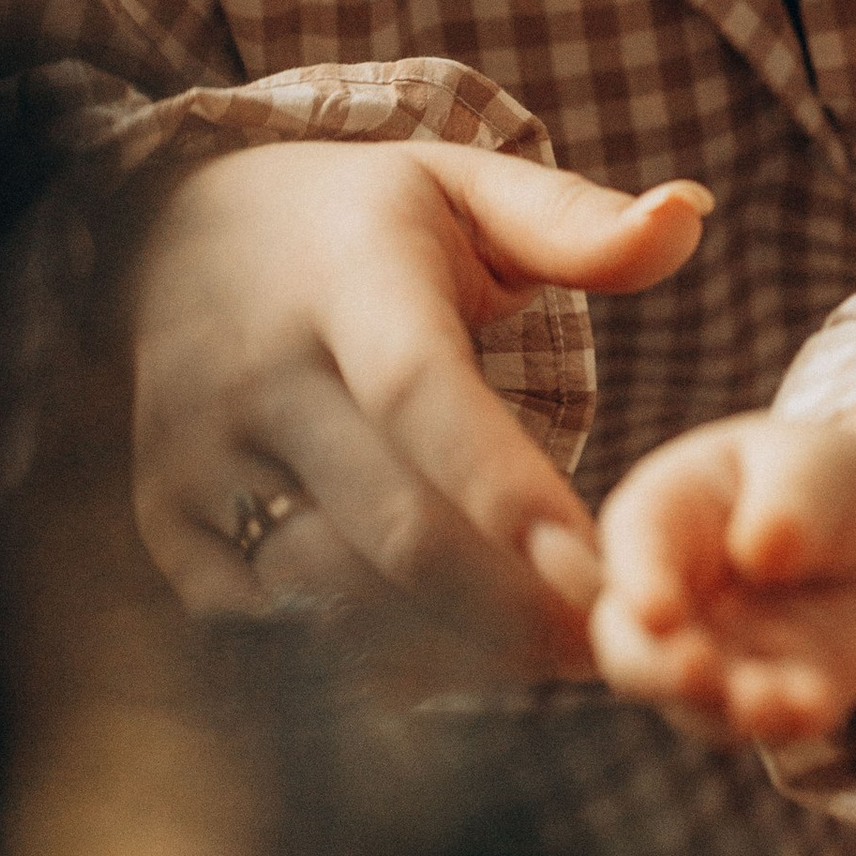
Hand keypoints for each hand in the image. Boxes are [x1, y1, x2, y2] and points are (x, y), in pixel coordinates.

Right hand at [128, 136, 709, 667]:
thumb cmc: (361, 223)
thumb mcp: (462, 189)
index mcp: (345, 278)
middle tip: (622, 646)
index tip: (595, 569)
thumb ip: (574, 220)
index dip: (504, 488)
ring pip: (336, 591)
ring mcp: (196, 455)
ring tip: (556, 660)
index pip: (420, 394)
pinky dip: (364, 659)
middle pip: (393, 523)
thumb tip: (690, 216)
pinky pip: (270, 625)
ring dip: (453, 646)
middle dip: (516, 606)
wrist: (173, 233)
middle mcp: (256, 371)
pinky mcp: (165, 523)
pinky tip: (451, 665)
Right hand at [589, 405, 855, 741]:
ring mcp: (716, 655)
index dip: (640, 580)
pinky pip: (765, 723)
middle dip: (656, 668)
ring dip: (726, 707)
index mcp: (666, 514)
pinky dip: (785, 724)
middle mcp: (675, 595)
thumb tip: (759, 551)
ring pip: (695, 700)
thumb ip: (789, 499)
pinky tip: (815, 709)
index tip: (659, 614)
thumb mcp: (818, 465)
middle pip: (632, 643)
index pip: (636, 544)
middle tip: (694, 673)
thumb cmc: (833, 482)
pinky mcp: (767, 698)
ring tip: (770, 703)